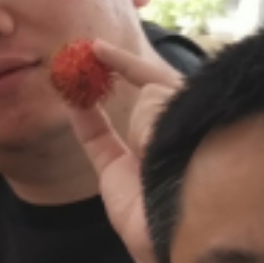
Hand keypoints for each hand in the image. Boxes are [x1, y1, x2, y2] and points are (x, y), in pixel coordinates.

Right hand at [59, 34, 188, 262]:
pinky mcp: (116, 177)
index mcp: (195, 115)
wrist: (186, 216)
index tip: (98, 46)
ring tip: (70, 68)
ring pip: (115, 115)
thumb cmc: (191, 150)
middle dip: (117, 76)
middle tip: (85, 55)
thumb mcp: (173, 110)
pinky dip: (82, 117)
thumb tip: (133, 103)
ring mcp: (142, 156)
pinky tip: (68, 94)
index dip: (130, 62)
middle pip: (140, 97)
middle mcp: (170, 134)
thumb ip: (150, 97)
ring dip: (94, 91)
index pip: (160, 80)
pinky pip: (96, 140)